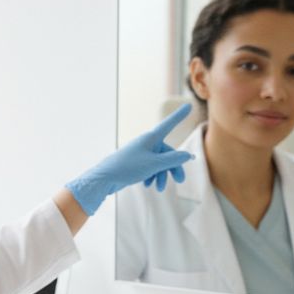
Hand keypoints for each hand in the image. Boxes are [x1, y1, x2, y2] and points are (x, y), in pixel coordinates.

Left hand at [64, 103, 194, 214]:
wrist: (104, 178)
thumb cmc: (128, 167)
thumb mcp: (154, 164)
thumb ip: (172, 160)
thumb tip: (188, 155)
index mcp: (151, 138)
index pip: (169, 124)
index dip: (179, 115)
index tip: (189, 104)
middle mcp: (147, 143)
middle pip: (168, 152)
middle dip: (174, 167)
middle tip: (180, 181)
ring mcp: (141, 153)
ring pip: (159, 163)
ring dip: (162, 176)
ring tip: (159, 188)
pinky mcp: (135, 163)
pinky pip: (150, 168)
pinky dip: (152, 177)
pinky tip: (147, 185)